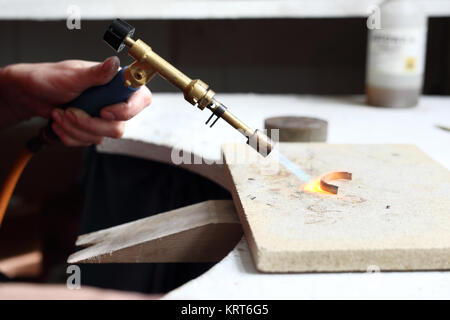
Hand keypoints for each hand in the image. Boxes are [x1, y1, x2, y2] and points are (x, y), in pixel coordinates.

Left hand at [0, 57, 151, 145]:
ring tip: (59, 114)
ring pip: (101, 137)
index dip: (128, 110)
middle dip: (90, 124)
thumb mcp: (73, 75)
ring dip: (75, 129)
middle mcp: (113, 101)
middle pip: (119, 126)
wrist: (29, 94)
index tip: (104, 111)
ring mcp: (103, 117)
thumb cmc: (49, 78)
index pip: (141, 99)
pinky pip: (87, 142)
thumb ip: (97, 73)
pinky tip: (59, 123)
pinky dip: (69, 135)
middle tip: (71, 111)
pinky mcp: (91, 129)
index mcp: (115, 83)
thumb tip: (115, 63)